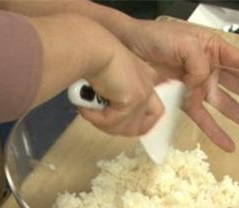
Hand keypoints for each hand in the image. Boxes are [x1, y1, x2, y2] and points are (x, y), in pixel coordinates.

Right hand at [27, 14, 163, 136]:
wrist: (90, 47)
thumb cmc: (90, 56)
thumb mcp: (105, 79)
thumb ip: (111, 96)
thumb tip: (102, 113)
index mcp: (144, 78)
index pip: (154, 112)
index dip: (138, 124)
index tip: (118, 124)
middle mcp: (148, 85)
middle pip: (142, 126)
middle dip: (117, 128)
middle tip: (98, 117)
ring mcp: (143, 93)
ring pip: (125, 128)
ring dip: (102, 123)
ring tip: (87, 108)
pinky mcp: (134, 99)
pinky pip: (112, 122)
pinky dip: (95, 117)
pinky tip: (85, 105)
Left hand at [123, 20, 238, 151]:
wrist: (128, 49)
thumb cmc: (155, 39)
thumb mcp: (184, 43)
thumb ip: (199, 64)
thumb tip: (203, 84)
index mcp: (211, 49)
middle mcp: (207, 68)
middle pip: (237, 86)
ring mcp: (196, 86)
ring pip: (224, 105)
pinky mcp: (183, 101)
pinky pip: (202, 118)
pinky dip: (215, 131)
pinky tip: (228, 143)